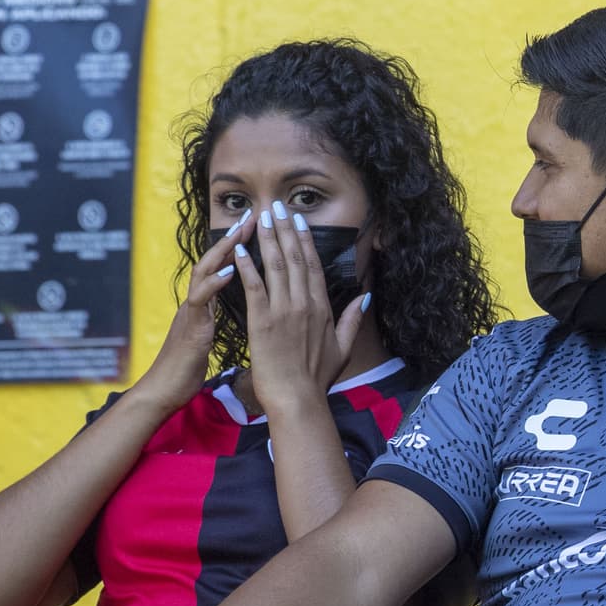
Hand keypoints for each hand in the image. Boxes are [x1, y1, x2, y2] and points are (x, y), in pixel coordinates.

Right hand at [133, 209, 251, 407]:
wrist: (164, 391)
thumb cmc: (187, 368)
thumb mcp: (207, 338)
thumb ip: (215, 318)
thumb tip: (227, 310)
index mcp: (205, 304)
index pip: (223, 267)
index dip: (239, 246)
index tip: (259, 226)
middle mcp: (196, 302)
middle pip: (213, 261)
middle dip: (233, 237)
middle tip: (253, 215)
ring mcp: (191, 312)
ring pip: (203, 272)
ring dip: (222, 251)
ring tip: (240, 232)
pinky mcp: (189, 328)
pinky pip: (200, 300)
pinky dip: (213, 283)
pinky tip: (228, 271)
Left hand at [234, 202, 366, 414]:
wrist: (298, 399)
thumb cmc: (317, 378)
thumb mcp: (343, 349)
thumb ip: (353, 320)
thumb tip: (365, 296)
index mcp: (322, 308)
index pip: (312, 265)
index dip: (304, 240)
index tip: (298, 220)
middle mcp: (304, 304)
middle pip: (294, 258)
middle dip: (284, 229)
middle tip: (276, 206)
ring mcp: (283, 311)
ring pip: (275, 266)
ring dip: (267, 239)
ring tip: (260, 217)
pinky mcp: (262, 322)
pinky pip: (254, 287)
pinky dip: (246, 266)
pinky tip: (240, 249)